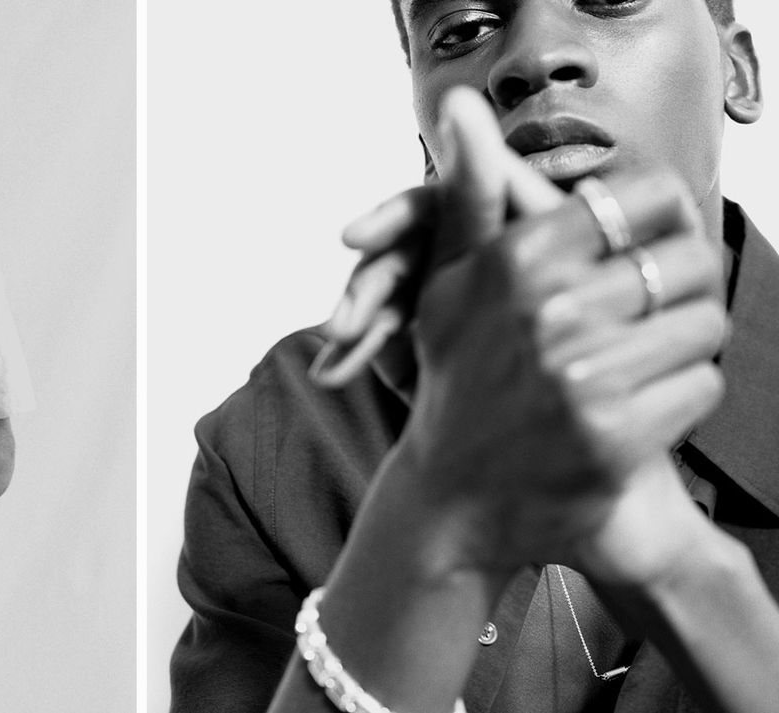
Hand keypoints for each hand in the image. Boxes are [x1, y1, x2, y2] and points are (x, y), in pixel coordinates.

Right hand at [341, 88, 726, 573]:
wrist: (455, 499)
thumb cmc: (457, 379)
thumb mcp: (450, 281)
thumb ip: (472, 191)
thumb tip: (460, 104)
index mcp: (516, 260)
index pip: (643, 198)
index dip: (657, 216)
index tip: (643, 240)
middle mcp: (549, 311)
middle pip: (685, 262)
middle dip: (674, 286)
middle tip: (649, 307)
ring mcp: (583, 377)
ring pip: (702, 325)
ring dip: (680, 343)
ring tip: (640, 358)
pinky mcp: (615, 437)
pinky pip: (701, 386)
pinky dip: (681, 395)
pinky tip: (638, 405)